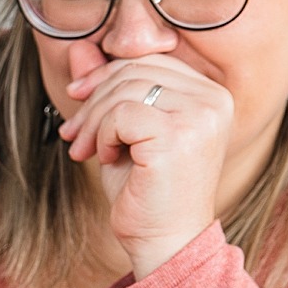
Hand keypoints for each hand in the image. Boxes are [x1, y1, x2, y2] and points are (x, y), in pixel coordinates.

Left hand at [57, 43, 231, 278]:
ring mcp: (201, 115)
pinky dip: (104, 134)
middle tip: (73, 135)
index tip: (76, 99)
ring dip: (93, 121)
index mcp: (210, 93)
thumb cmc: (145, 189)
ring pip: (125, 90)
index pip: (149, 60)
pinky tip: (107, 159)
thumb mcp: (121, 131)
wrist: (163, 240)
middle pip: (134, 70)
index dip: (105, 75)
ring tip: (86, 150)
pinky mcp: (179, 135)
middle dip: (93, 100)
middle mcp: (214, 99)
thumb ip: (107, 87)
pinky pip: (122, 113)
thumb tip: (79, 47)